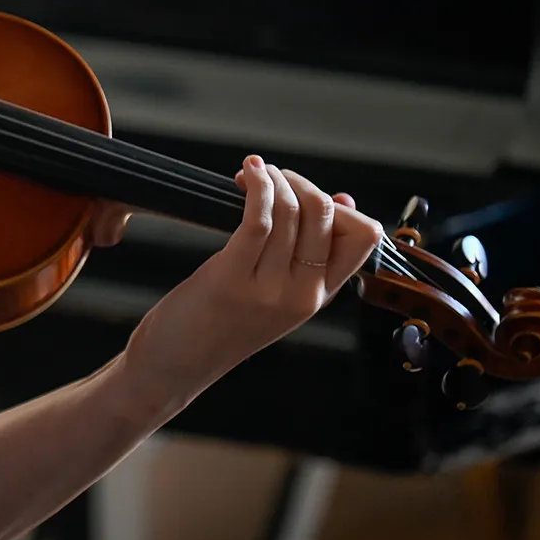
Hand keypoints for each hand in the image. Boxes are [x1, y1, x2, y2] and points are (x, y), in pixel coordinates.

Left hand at [125, 156, 381, 385]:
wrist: (174, 367)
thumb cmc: (218, 324)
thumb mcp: (276, 295)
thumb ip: (307, 257)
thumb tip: (342, 200)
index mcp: (318, 297)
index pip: (365, 238)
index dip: (343, 206)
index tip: (310, 196)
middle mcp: (301, 294)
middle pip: (328, 215)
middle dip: (302, 182)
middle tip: (275, 177)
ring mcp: (269, 288)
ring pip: (292, 211)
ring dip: (274, 179)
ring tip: (254, 172)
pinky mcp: (231, 279)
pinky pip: (258, 220)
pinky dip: (257, 187)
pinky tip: (246, 175)